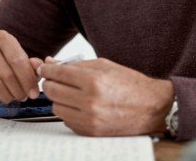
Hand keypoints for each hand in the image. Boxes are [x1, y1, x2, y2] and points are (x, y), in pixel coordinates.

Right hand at [0, 30, 43, 103]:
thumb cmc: (3, 62)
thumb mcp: (19, 58)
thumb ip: (32, 64)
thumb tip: (38, 66)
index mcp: (2, 37)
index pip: (18, 60)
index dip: (28, 79)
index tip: (34, 91)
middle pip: (7, 74)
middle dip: (19, 90)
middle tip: (24, 96)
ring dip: (7, 96)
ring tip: (12, 97)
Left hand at [38, 57, 174, 136]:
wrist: (152, 107)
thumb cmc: (131, 84)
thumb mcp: (105, 66)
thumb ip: (76, 64)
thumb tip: (52, 63)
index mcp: (94, 81)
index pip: (58, 74)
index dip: (47, 70)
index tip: (44, 68)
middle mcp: (90, 102)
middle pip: (52, 91)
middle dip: (50, 83)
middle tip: (55, 80)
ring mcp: (89, 120)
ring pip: (56, 107)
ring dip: (59, 99)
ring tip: (70, 93)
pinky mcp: (90, 132)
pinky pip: (66, 121)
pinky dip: (69, 112)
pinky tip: (80, 105)